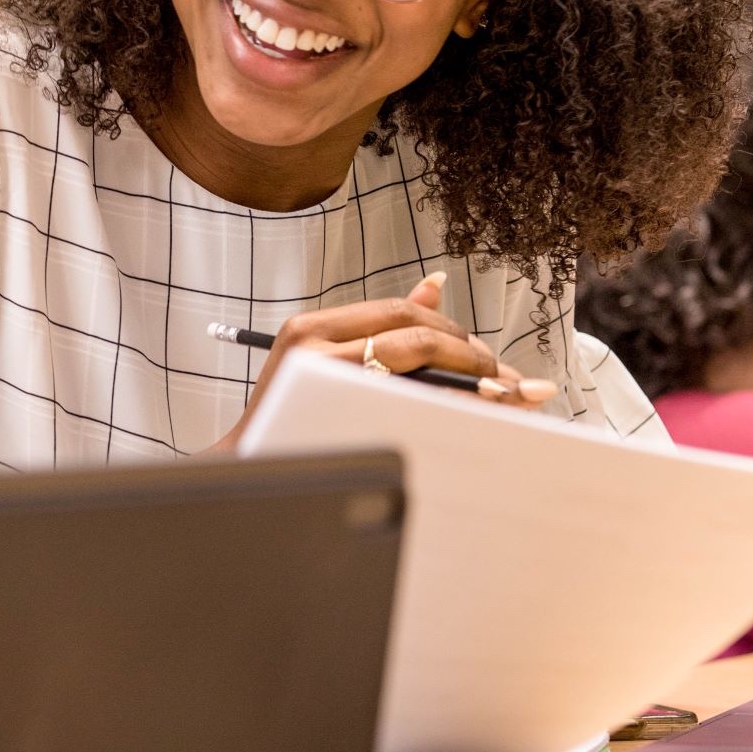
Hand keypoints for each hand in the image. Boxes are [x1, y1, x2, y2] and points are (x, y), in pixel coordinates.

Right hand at [216, 272, 553, 446]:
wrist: (246, 469)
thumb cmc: (294, 422)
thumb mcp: (328, 364)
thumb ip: (381, 329)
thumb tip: (436, 282)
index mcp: (313, 328)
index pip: (399, 311)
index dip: (451, 330)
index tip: (485, 357)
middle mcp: (312, 343)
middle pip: (412, 331)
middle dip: (469, 353)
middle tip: (506, 380)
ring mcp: (319, 376)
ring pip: (415, 360)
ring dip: (470, 377)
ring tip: (506, 395)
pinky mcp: (333, 410)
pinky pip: (407, 401)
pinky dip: (450, 404)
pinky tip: (478, 414)